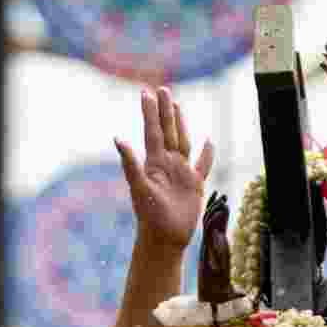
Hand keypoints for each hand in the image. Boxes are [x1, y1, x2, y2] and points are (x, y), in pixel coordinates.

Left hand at [115, 87, 212, 251]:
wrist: (164, 238)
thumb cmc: (149, 215)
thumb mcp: (139, 187)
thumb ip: (130, 163)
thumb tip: (117, 139)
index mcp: (154, 162)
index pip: (152, 131)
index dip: (150, 112)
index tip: (146, 92)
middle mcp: (167, 164)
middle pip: (168, 131)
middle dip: (165, 111)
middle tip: (162, 89)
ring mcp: (181, 173)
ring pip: (183, 142)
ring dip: (181, 124)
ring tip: (178, 106)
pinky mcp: (194, 184)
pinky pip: (203, 165)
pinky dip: (207, 153)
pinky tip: (208, 141)